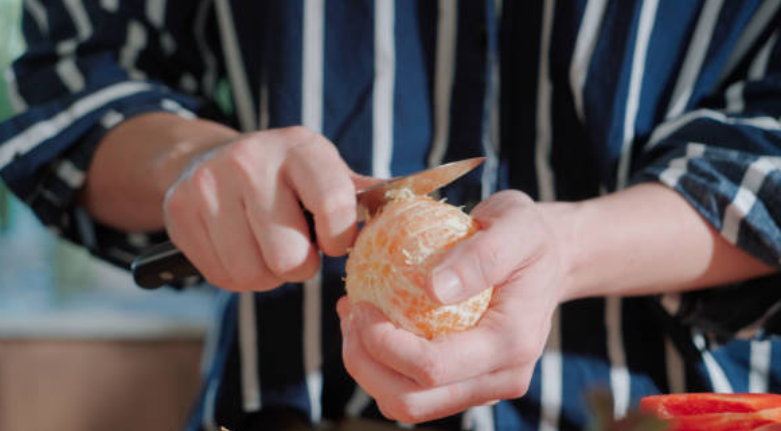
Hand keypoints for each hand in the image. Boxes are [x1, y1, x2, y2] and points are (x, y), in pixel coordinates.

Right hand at [164, 126, 370, 291]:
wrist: (208, 157)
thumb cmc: (285, 175)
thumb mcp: (325, 172)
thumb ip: (363, 196)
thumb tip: (411, 207)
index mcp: (300, 147)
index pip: (332, 204)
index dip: (339, 239)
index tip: (335, 242)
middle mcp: (251, 160)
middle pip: (289, 257)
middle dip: (300, 265)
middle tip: (296, 248)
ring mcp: (209, 185)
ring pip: (253, 274)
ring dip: (267, 275)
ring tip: (267, 248)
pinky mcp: (179, 212)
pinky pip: (222, 277)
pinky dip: (237, 275)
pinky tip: (240, 248)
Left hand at [337, 190, 569, 422]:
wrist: (551, 258)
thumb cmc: (530, 236)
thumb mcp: (516, 225)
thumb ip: (481, 256)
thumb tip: (433, 289)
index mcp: (512, 344)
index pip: (434, 368)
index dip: (384, 345)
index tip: (359, 302)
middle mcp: (501, 378)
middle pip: (413, 401)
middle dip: (365, 363)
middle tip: (349, 312)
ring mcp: (483, 387)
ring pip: (408, 404)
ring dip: (368, 368)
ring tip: (353, 317)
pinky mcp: (467, 383)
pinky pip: (413, 390)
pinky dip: (381, 365)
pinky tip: (369, 324)